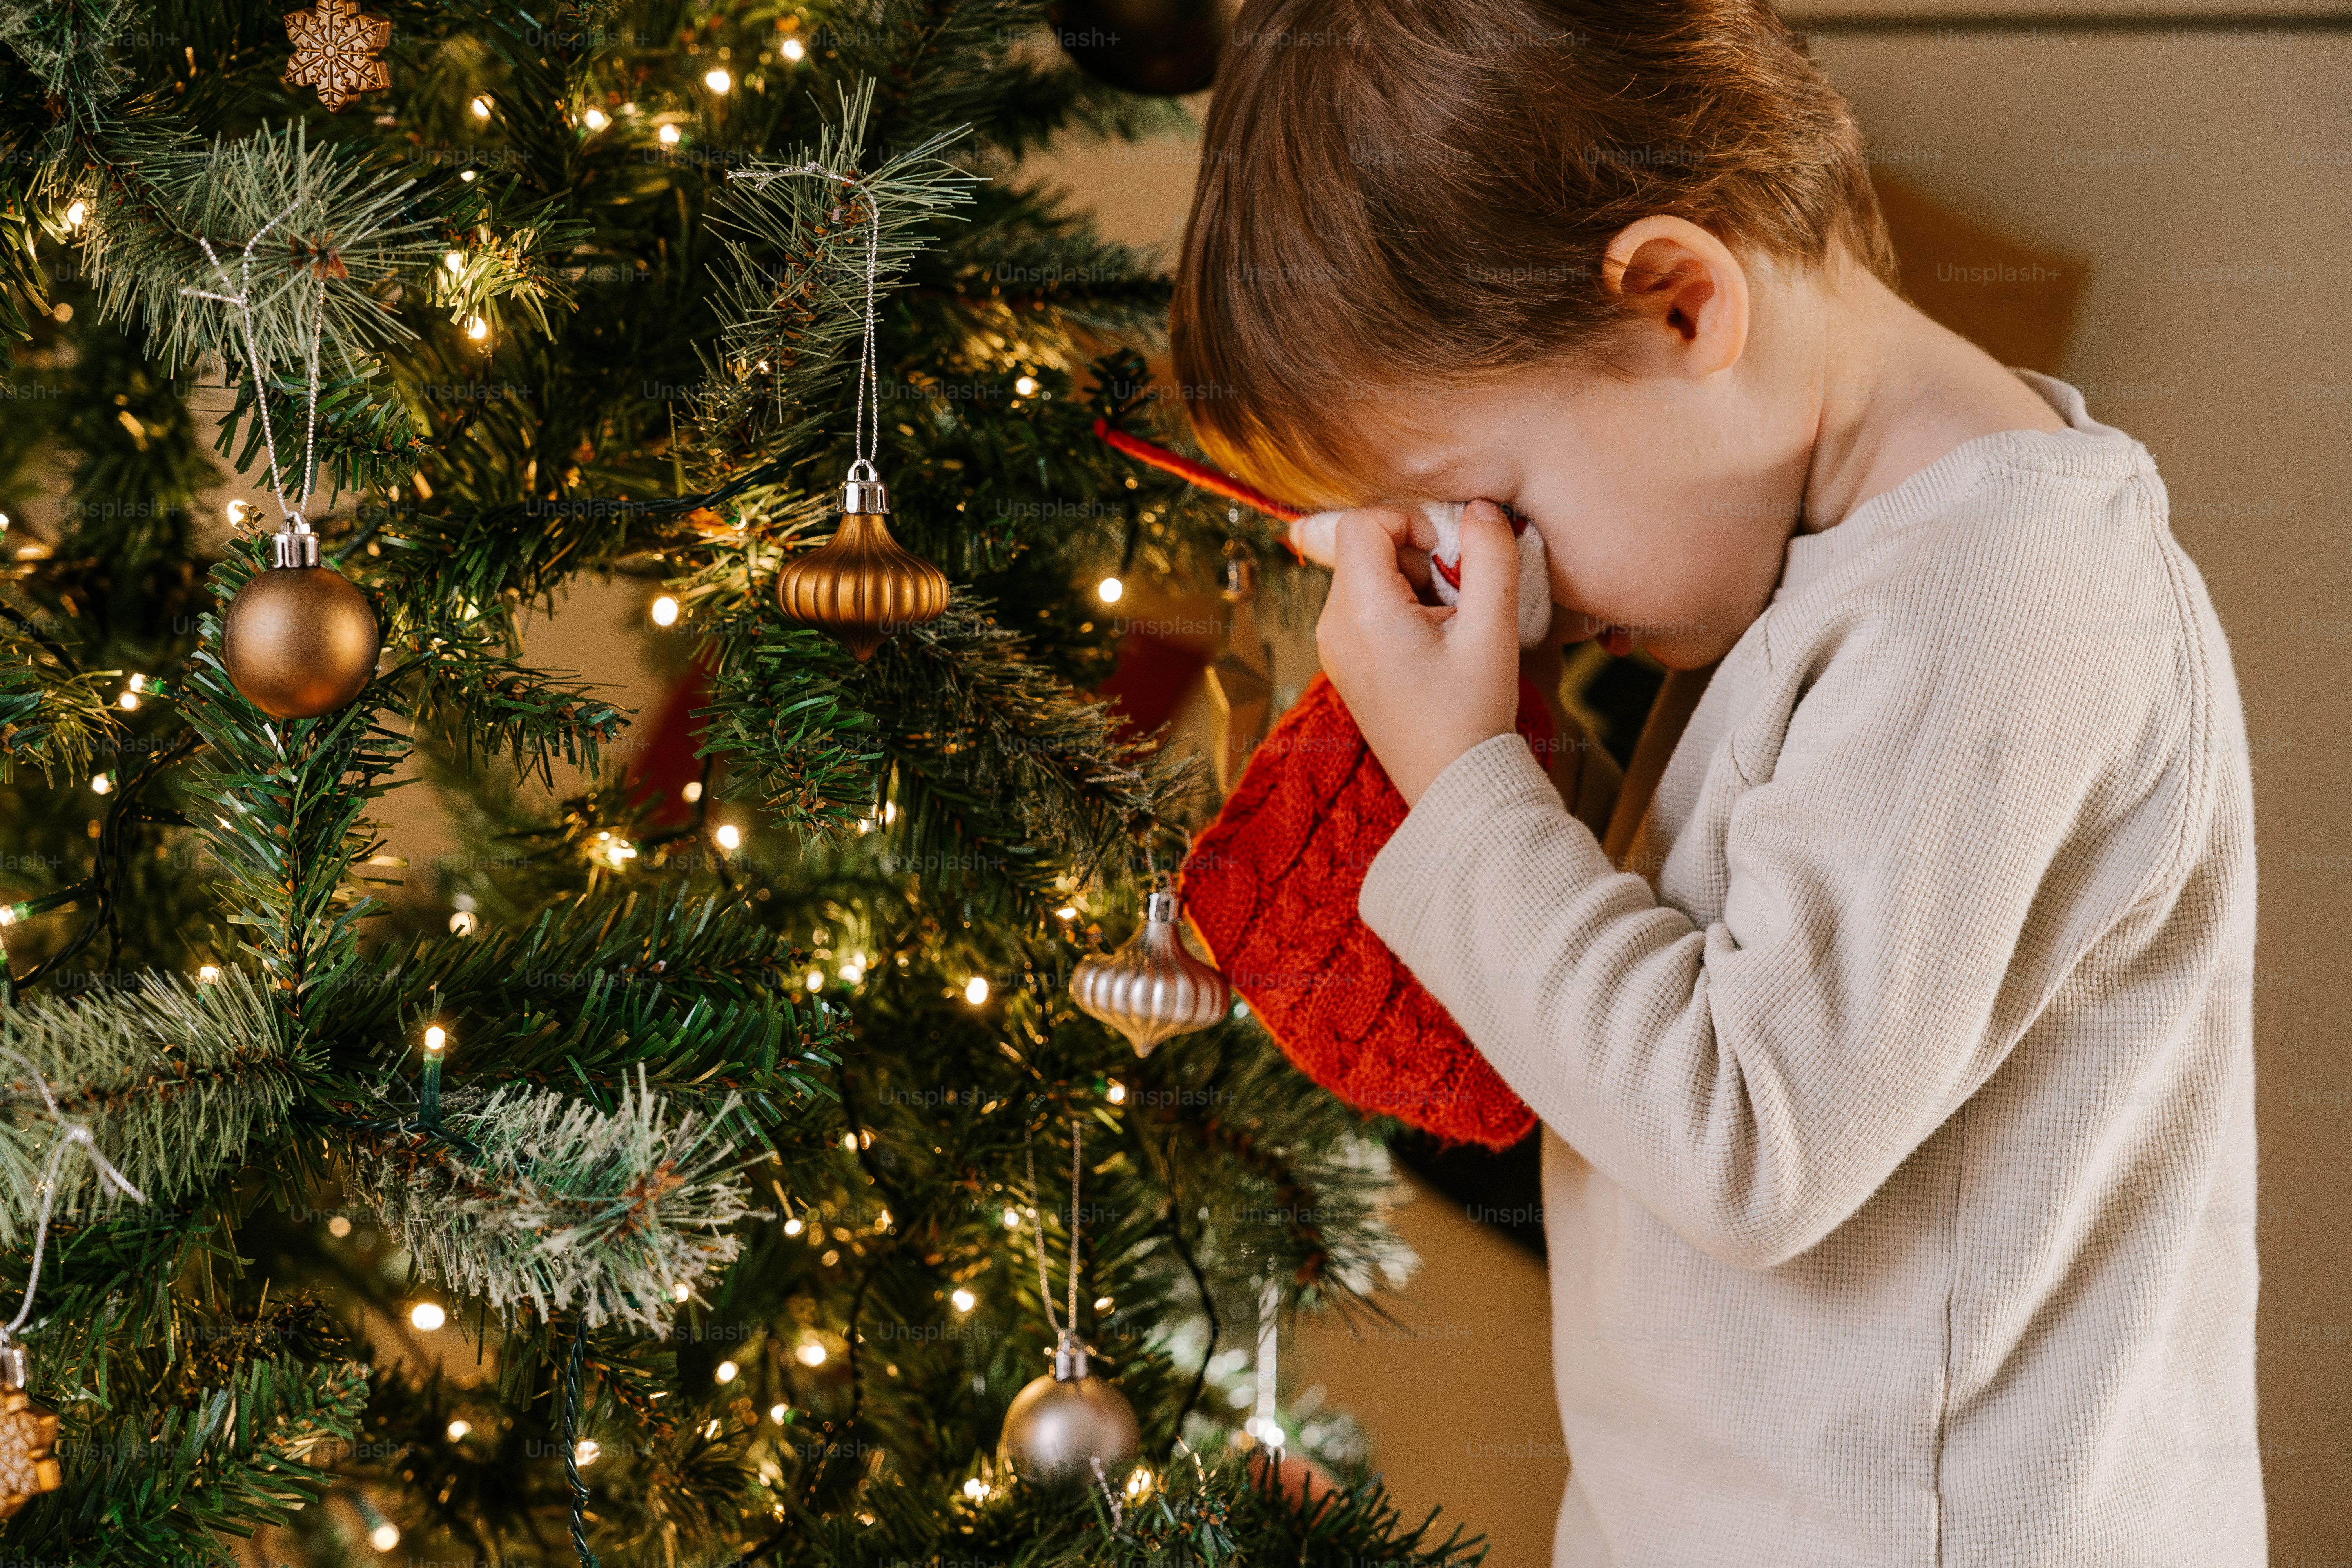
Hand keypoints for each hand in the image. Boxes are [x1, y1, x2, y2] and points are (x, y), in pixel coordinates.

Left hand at [1316, 499, 1521, 806]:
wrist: (1453, 782)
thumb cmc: (1472, 712)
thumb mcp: (1494, 629)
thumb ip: (1490, 557)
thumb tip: (1480, 509)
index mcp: (1362, 612)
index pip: (1361, 524)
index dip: (1407, 522)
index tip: (1444, 555)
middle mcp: (1333, 626)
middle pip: (1362, 548)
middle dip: (1413, 555)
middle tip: (1455, 594)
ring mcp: (1332, 646)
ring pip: (1364, 576)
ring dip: (1408, 581)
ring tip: (1447, 622)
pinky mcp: (1342, 662)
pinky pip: (1363, 607)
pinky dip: (1398, 606)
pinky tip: (1432, 640)